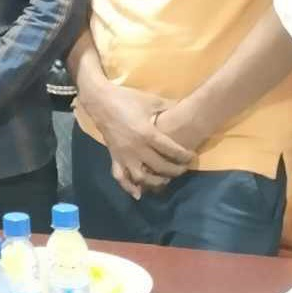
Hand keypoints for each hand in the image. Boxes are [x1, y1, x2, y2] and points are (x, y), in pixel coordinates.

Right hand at [80, 79, 192, 199]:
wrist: (100, 101)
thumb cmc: (127, 98)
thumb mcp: (151, 100)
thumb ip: (168, 107)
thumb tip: (184, 109)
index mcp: (147, 134)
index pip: (171, 150)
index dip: (184, 156)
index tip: (191, 157)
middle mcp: (137, 148)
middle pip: (160, 167)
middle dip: (175, 170)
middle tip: (183, 169)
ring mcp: (124, 155)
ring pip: (142, 178)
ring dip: (156, 182)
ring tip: (165, 180)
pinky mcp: (114, 157)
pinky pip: (120, 177)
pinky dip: (129, 187)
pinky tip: (138, 194)